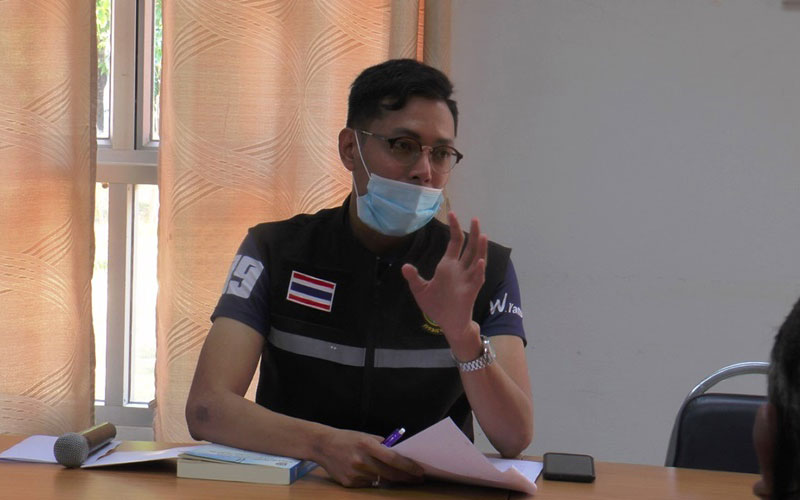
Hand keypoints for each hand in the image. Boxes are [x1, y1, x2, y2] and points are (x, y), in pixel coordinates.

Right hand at [314, 428, 423, 487]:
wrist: (323, 445)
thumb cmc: (347, 438)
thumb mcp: (365, 436)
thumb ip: (382, 445)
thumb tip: (400, 453)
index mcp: (367, 445)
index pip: (393, 459)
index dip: (408, 467)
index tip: (420, 471)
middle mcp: (361, 460)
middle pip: (390, 473)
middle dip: (406, 477)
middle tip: (418, 479)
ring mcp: (355, 474)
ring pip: (380, 480)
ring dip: (391, 479)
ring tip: (399, 476)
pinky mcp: (349, 483)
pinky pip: (368, 484)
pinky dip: (374, 480)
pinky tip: (371, 473)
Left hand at [401, 212, 487, 357]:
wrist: (448, 323)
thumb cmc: (436, 306)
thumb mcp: (421, 290)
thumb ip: (414, 278)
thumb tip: (405, 266)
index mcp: (448, 266)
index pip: (454, 243)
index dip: (454, 228)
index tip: (453, 214)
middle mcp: (460, 269)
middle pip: (469, 247)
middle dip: (472, 233)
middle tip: (475, 218)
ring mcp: (467, 279)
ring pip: (477, 260)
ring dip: (480, 248)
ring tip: (483, 235)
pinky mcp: (471, 291)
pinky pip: (477, 278)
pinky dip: (479, 270)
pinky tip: (480, 261)